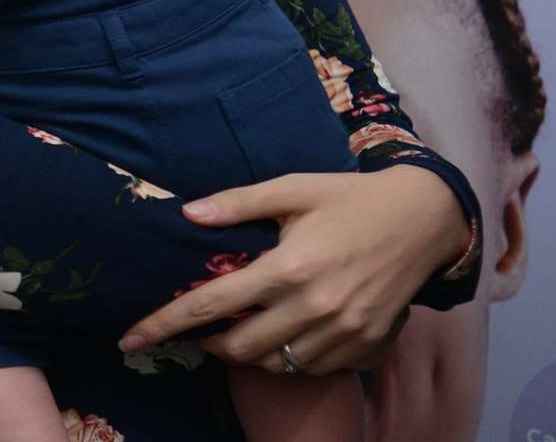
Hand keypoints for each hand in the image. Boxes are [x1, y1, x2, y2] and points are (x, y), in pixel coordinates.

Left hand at [120, 165, 471, 373]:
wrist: (425, 220)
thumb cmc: (349, 198)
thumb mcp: (292, 188)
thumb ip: (238, 203)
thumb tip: (189, 214)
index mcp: (289, 266)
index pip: (212, 303)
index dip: (165, 323)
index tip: (130, 338)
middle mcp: (314, 305)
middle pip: (239, 347)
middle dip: (208, 342)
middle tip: (199, 327)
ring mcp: (342, 330)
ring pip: (274, 362)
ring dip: (247, 351)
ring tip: (239, 326)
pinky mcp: (365, 344)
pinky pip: (310, 366)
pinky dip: (287, 357)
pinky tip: (283, 331)